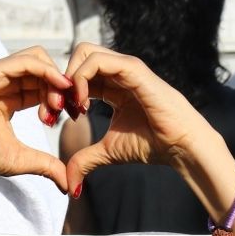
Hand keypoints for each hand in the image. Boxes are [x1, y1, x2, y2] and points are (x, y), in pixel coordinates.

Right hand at [0, 48, 71, 190]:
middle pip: (44, 68)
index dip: (63, 95)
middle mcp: (3, 82)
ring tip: (64, 101)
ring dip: (56, 77)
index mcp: (10, 98)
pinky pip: (24, 61)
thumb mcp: (20, 159)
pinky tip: (58, 87)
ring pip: (37, 59)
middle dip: (63, 86)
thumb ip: (46, 166)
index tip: (76, 114)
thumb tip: (70, 184)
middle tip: (73, 108)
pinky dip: (45, 70)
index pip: (43, 85)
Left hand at [56, 47, 208, 196]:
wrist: (178, 145)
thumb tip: (70, 183)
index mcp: (111, 85)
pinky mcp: (132, 69)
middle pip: (77, 55)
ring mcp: (124, 67)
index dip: (61, 92)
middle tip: (59, 108)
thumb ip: (85, 161)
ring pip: (84, 52)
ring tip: (72, 108)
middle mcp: (117, 71)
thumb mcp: (107, 152)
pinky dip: (81, 78)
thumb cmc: (150, 144)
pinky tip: (82, 104)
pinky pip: (97, 61)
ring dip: (69, 78)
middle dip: (60, 79)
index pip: (77, 74)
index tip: (57, 117)